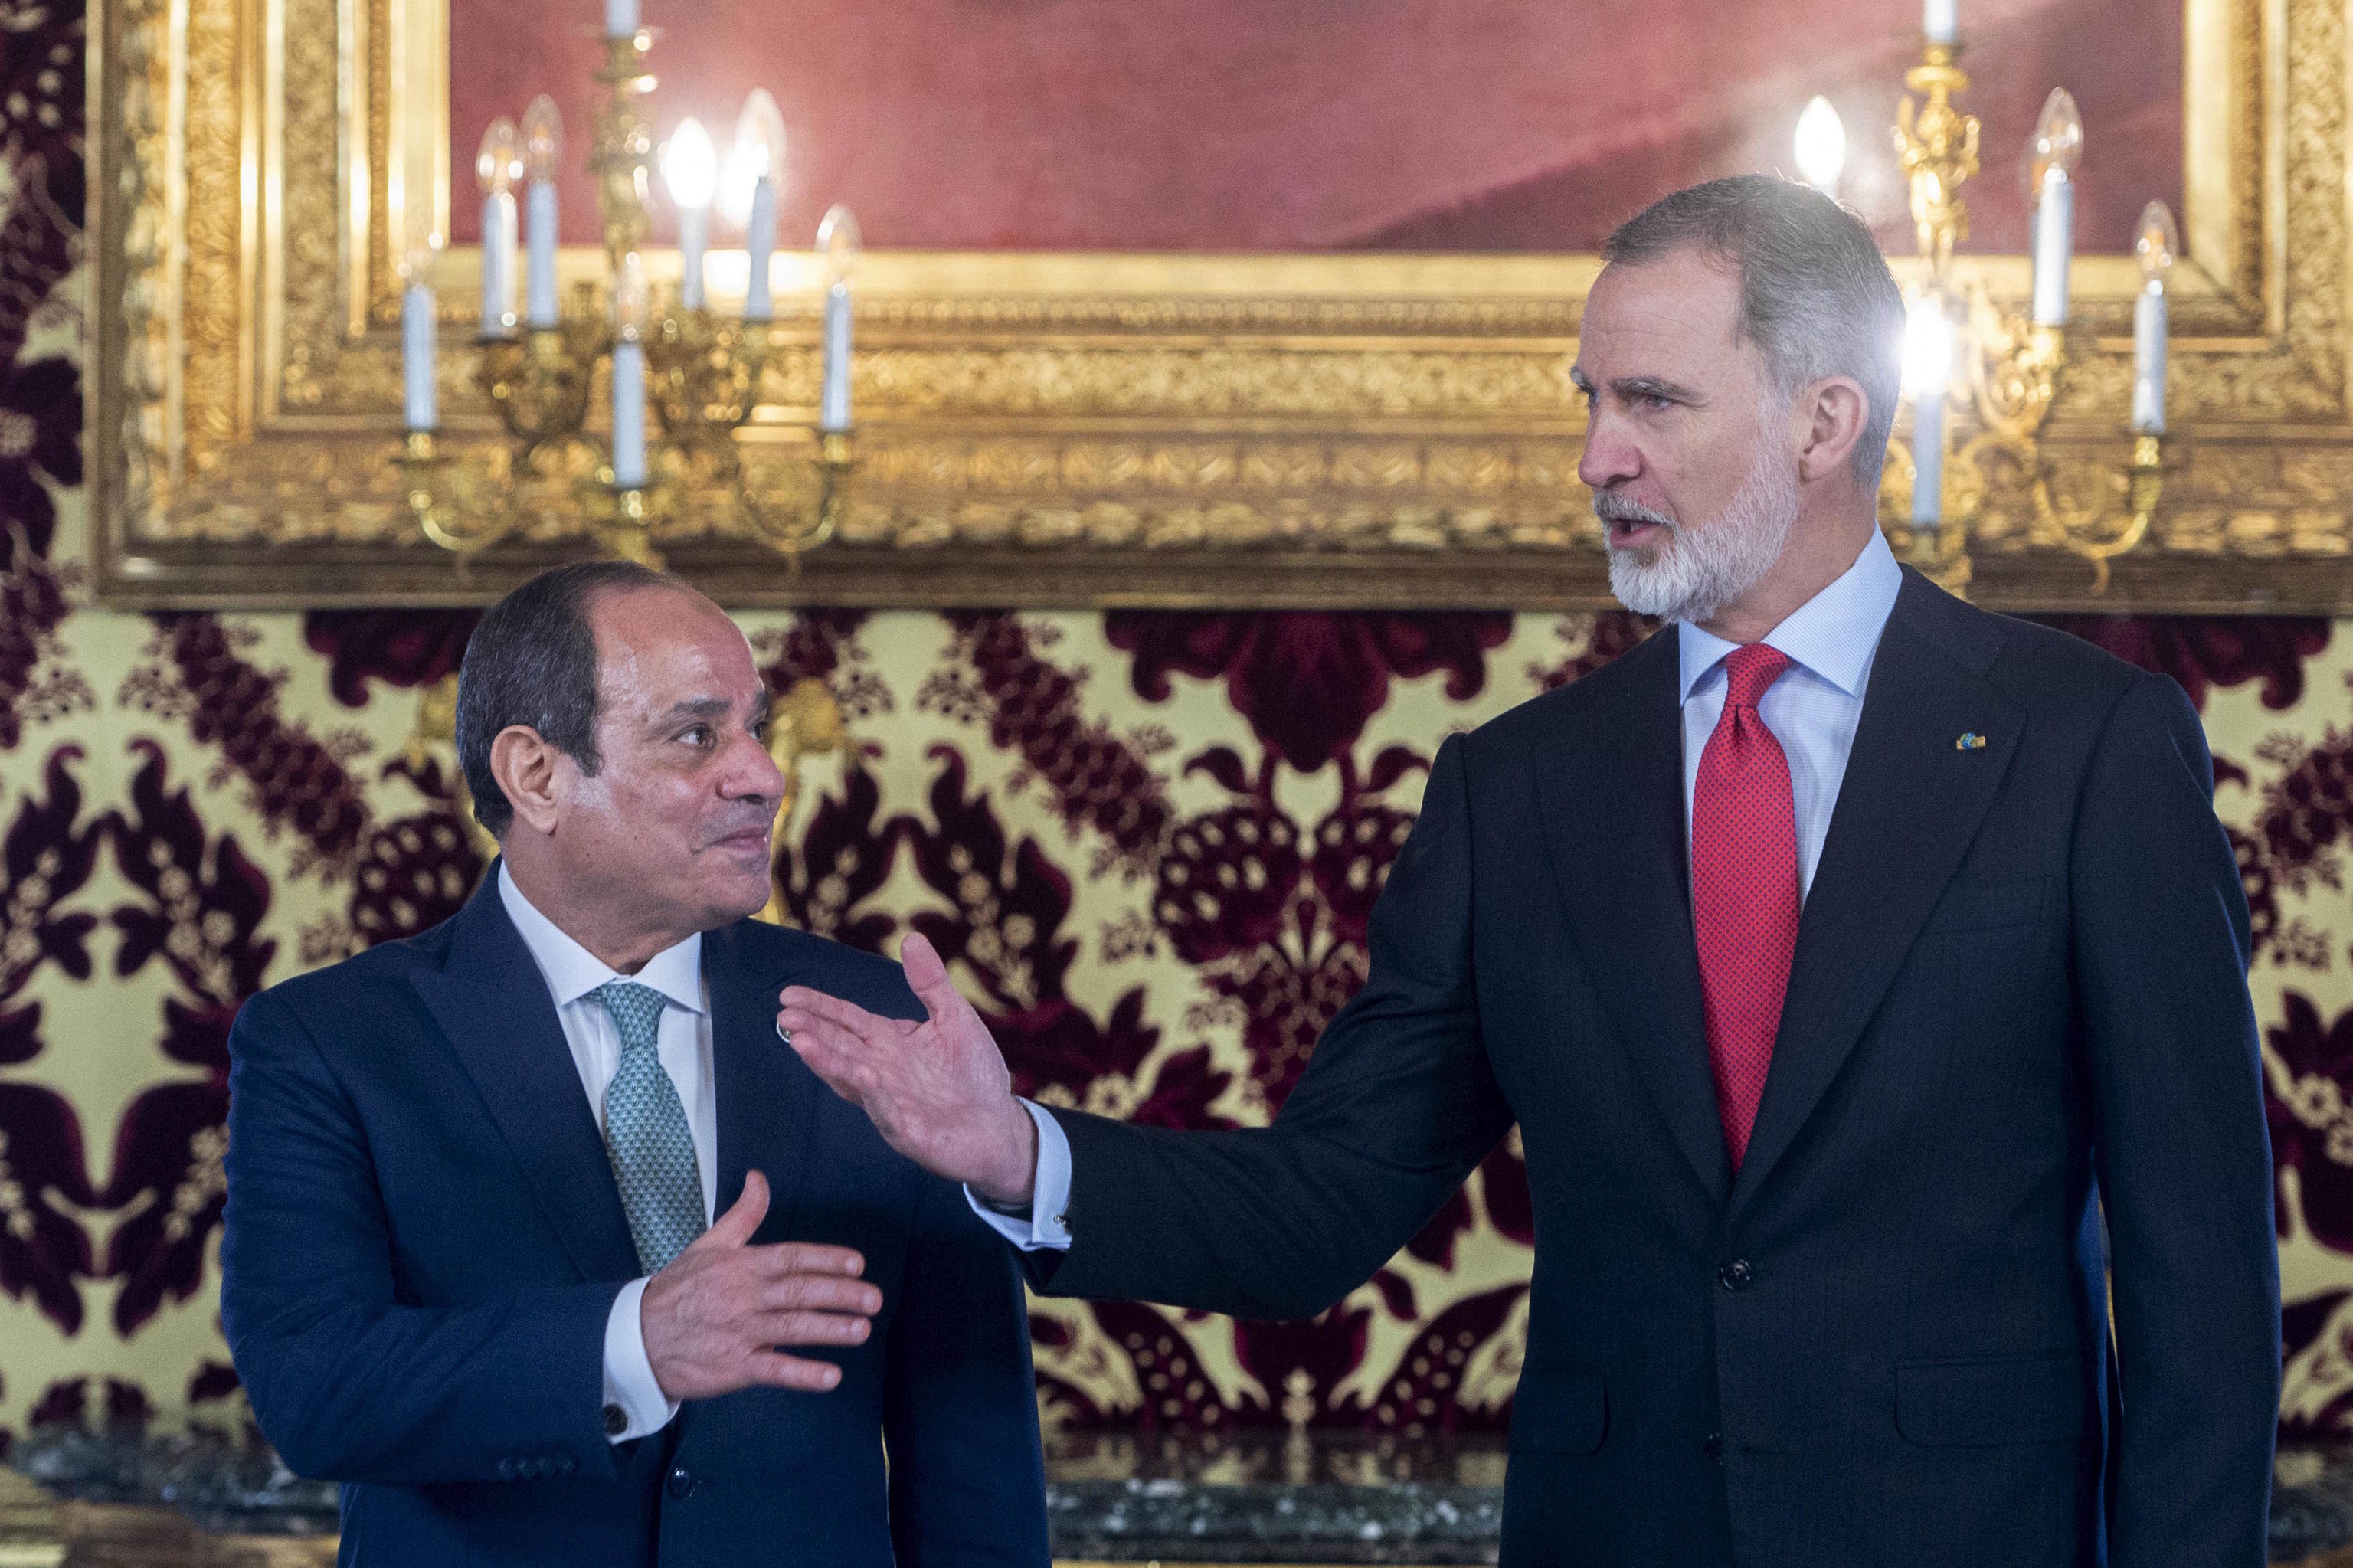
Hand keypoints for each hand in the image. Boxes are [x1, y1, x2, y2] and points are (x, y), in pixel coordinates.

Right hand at [639, 1170, 880, 1400]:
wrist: (636, 1338)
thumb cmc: (679, 1290)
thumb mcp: (709, 1245)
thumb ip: (743, 1215)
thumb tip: (759, 1178)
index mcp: (741, 1266)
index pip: (791, 1258)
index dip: (825, 1260)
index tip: (857, 1264)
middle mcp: (744, 1298)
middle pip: (798, 1292)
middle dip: (839, 1294)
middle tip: (874, 1299)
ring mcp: (740, 1333)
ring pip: (791, 1328)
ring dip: (829, 1330)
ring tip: (862, 1330)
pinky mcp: (734, 1367)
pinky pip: (773, 1370)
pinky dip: (802, 1374)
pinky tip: (830, 1377)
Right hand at [778, 931, 1040, 1206]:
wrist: (999, 1125)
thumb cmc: (974, 1073)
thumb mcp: (954, 1017)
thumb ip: (931, 982)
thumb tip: (912, 937)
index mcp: (889, 1042)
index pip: (847, 1020)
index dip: (820, 1007)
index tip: (789, 994)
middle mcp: (881, 1070)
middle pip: (840, 1046)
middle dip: (812, 1031)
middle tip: (785, 1016)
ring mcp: (890, 1102)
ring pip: (852, 1079)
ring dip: (827, 1062)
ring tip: (801, 1043)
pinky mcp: (907, 1131)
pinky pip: (887, 1112)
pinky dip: (874, 1095)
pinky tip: (864, 1076)